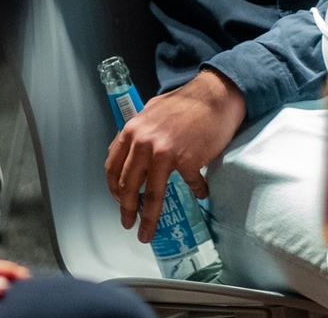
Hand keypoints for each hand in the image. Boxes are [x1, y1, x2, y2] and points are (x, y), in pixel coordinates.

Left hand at [102, 68, 246, 241]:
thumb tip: (132, 153)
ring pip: (153, 194)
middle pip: (129, 185)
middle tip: (127, 222)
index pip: (113, 166)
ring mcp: (165, 153)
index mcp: (132, 131)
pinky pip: (190, 183)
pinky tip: (200, 193)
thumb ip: (139, 132)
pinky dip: (196, 190)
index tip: (118, 200)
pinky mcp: (188, 160)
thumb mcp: (152, 112)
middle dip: (126, 209)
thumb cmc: (186, 102)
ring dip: (149, 218)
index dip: (113, 188)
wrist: (215, 96)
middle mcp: (144, 143)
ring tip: (147, 232)